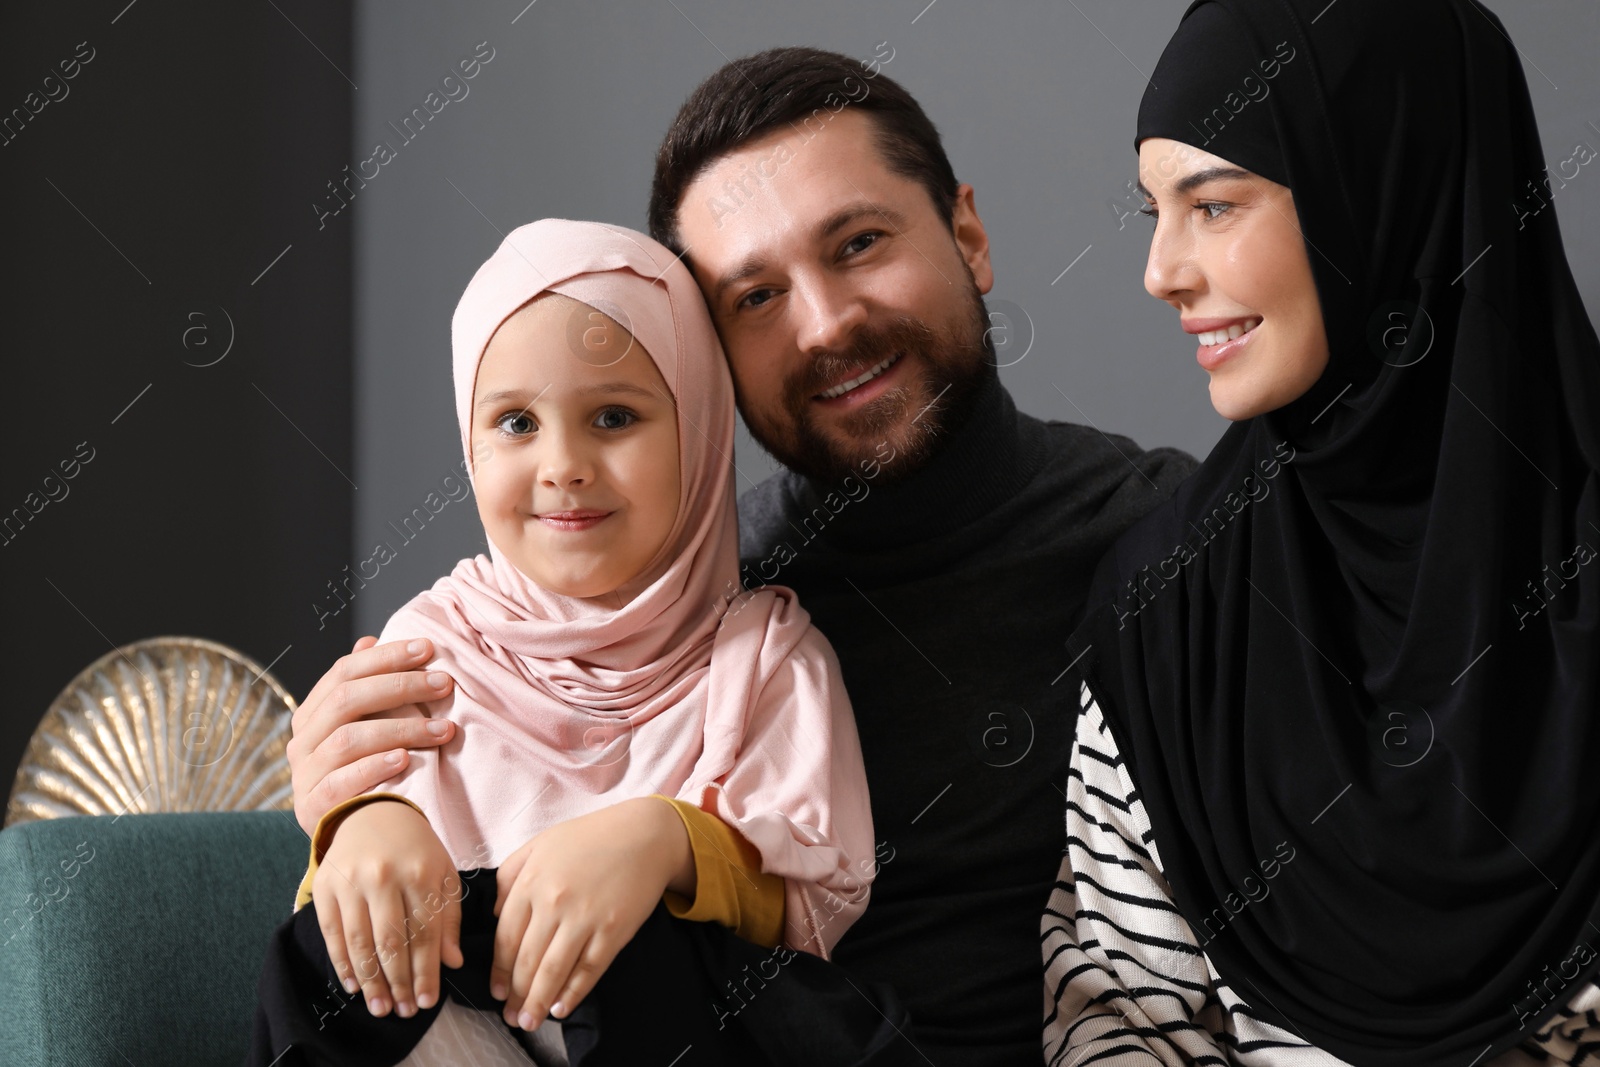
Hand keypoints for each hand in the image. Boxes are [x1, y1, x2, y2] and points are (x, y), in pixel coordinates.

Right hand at [289, 635, 456, 835]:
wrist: (346, 831)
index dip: (386, 657)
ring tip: (443, 728)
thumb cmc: (361, 768)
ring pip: (348, 740)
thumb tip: (367, 639)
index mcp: (312, 713)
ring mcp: (304, 775)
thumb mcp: (360, 726)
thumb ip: (363, 687)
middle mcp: (302, 740)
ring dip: (401, 729)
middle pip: (346, 700)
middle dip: (400, 686)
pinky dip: (373, 768)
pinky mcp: (312, 808)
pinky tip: (405, 760)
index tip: (428, 648)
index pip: (344, 671)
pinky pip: (340, 784)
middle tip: (444, 684)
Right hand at [312, 799, 464, 1019]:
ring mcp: (351, 881)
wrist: (372, 813)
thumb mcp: (443, 873)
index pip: (425, 933)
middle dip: (399, 982)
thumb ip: (449, 918)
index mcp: (420, 872)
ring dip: (370, 981)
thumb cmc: (416, 849)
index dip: (426, 972)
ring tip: (380, 1007)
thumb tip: (451, 963)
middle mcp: (384, 876)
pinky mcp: (325, 887)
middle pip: (391, 942)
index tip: (427, 1002)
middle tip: (403, 1011)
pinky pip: (332, 933)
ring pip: (360, 942)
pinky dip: (342, 963)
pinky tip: (354, 985)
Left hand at [489, 798, 692, 1030]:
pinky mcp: (614, 931)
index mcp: (532, 882)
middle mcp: (554, 902)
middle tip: (512, 1017)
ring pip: (553, 971)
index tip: (497, 991)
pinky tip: (561, 1008)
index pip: (506, 938)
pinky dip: (573, 993)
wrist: (644, 834)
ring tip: (530, 1021)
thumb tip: (495, 913)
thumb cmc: (591, 837)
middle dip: (516, 995)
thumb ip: (509, 875)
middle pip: (527, 960)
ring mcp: (585, 918)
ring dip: (538, 1002)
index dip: (500, 971)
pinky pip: (588, 970)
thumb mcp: (540, 844)